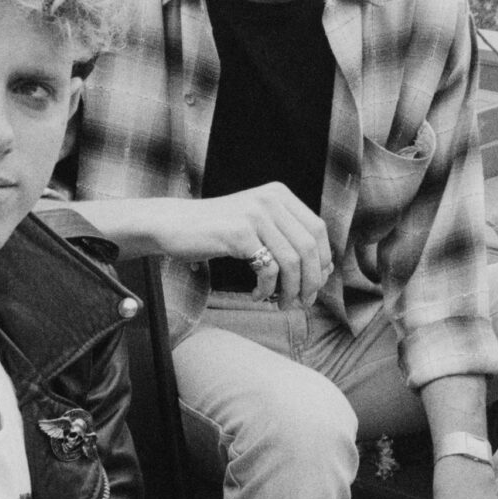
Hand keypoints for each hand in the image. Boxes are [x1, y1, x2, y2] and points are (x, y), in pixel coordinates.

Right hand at [162, 186, 332, 305]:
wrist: (173, 224)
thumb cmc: (216, 231)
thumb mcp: (256, 223)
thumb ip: (286, 237)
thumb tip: (324, 270)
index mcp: (279, 194)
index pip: (318, 230)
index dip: (322, 261)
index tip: (315, 284)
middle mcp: (270, 199)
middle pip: (309, 247)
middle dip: (311, 280)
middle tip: (302, 301)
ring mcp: (254, 214)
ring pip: (292, 261)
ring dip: (290, 290)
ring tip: (281, 303)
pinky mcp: (238, 233)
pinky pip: (267, 269)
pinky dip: (267, 289)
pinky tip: (257, 296)